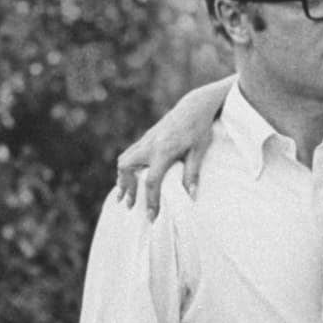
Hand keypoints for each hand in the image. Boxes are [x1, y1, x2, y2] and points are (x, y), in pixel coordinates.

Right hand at [115, 79, 230, 217]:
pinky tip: (129, 179)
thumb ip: (192, 173)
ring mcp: (146, 139)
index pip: (151, 181)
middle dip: (126, 188)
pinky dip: (126, 168)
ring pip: (124, 159)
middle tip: (129, 206)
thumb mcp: (199, 151)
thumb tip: (191, 196)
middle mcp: (150, 144)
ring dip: (122, 178)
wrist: (194, 106)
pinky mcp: (147, 137)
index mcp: (163, 150)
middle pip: (127, 168)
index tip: (151, 216)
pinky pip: (130, 154)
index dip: (151, 201)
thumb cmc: (200, 128)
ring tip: (123, 196)